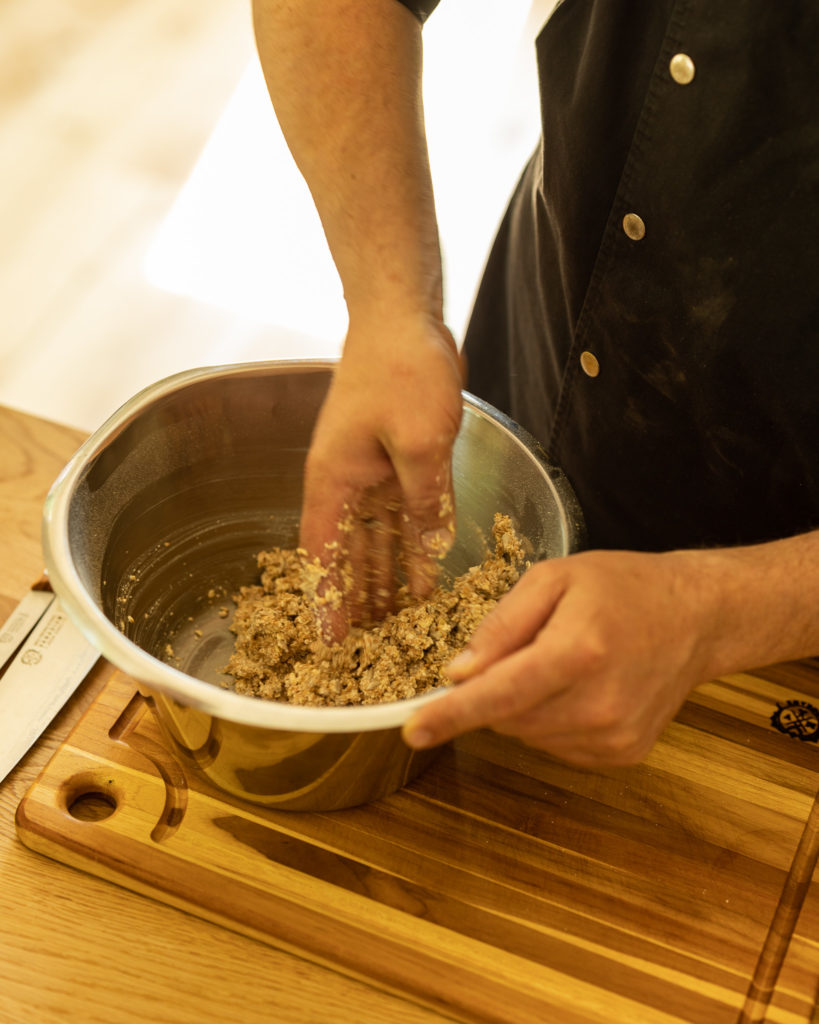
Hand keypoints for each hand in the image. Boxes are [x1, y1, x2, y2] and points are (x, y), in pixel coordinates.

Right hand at [300, 313, 463, 638]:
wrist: (404, 318)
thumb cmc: (401, 369)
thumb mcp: (420, 442)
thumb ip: (426, 500)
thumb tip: (433, 546)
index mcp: (333, 480)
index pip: (322, 554)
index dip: (325, 599)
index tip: (327, 640)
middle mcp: (345, 481)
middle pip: (346, 553)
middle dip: (356, 597)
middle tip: (369, 644)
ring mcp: (370, 471)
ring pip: (374, 539)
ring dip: (384, 577)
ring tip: (396, 621)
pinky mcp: (396, 461)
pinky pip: (401, 515)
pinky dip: (410, 544)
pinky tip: (423, 573)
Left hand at [402, 548, 724, 766]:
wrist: (695, 618)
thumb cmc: (622, 588)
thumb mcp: (554, 578)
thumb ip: (501, 624)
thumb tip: (459, 673)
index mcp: (578, 652)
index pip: (498, 694)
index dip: (451, 714)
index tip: (413, 732)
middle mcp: (597, 704)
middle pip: (507, 717)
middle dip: (495, 688)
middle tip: (527, 648)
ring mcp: (613, 736)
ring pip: (528, 735)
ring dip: (524, 705)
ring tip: (563, 662)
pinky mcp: (622, 754)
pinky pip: (556, 746)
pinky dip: (551, 719)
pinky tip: (580, 687)